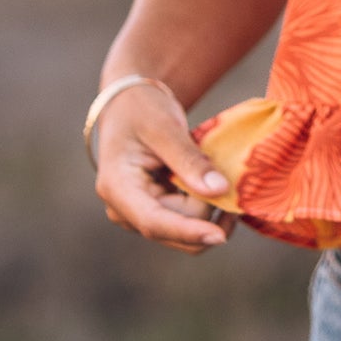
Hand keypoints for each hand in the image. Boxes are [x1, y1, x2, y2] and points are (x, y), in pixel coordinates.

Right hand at [92, 83, 239, 254]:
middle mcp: (124, 210)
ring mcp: (138, 214)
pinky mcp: (154, 213)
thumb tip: (218, 190)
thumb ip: (190, 160)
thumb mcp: (165, 127)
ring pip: (184, 230)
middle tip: (222, 172)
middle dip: (205, 208)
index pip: (154, 222)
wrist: (130, 106)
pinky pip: (186, 221)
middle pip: (175, 227)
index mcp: (118, 188)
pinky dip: (205, 206)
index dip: (188, 232)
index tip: (220, 235)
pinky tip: (211, 182)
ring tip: (218, 174)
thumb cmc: (142, 110)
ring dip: (208, 209)